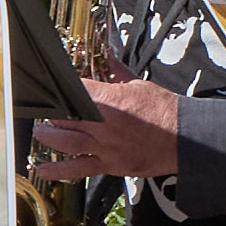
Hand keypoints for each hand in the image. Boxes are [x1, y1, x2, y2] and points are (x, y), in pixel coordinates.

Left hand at [32, 77, 185, 185]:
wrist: (186, 139)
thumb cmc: (165, 111)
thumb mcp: (139, 85)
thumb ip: (116, 73)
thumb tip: (107, 55)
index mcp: (111, 101)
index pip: (74, 91)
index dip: (60, 88)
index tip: (51, 86)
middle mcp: (104, 125)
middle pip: (65, 117)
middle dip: (52, 112)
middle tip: (45, 110)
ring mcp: (105, 147)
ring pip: (66, 142)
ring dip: (49, 137)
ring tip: (40, 133)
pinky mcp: (110, 165)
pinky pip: (79, 169)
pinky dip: (58, 170)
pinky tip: (42, 168)